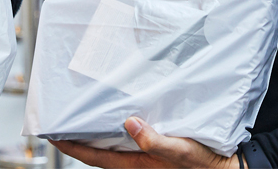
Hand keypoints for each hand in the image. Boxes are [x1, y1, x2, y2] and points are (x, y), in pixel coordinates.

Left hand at [52, 117, 241, 168]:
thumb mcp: (180, 150)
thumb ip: (154, 140)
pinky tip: (115, 116)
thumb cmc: (204, 164)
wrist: (226, 168)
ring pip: (110, 146)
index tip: (51, 133)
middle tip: (60, 118)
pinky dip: (114, 129)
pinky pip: (126, 141)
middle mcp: (134, 162)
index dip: (70, 146)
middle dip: (77, 137)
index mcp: (135, 164)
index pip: (92, 156)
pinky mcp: (153, 151)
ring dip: (94, 132)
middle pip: (96, 151)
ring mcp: (142, 158)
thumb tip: (129, 123)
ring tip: (80, 114)